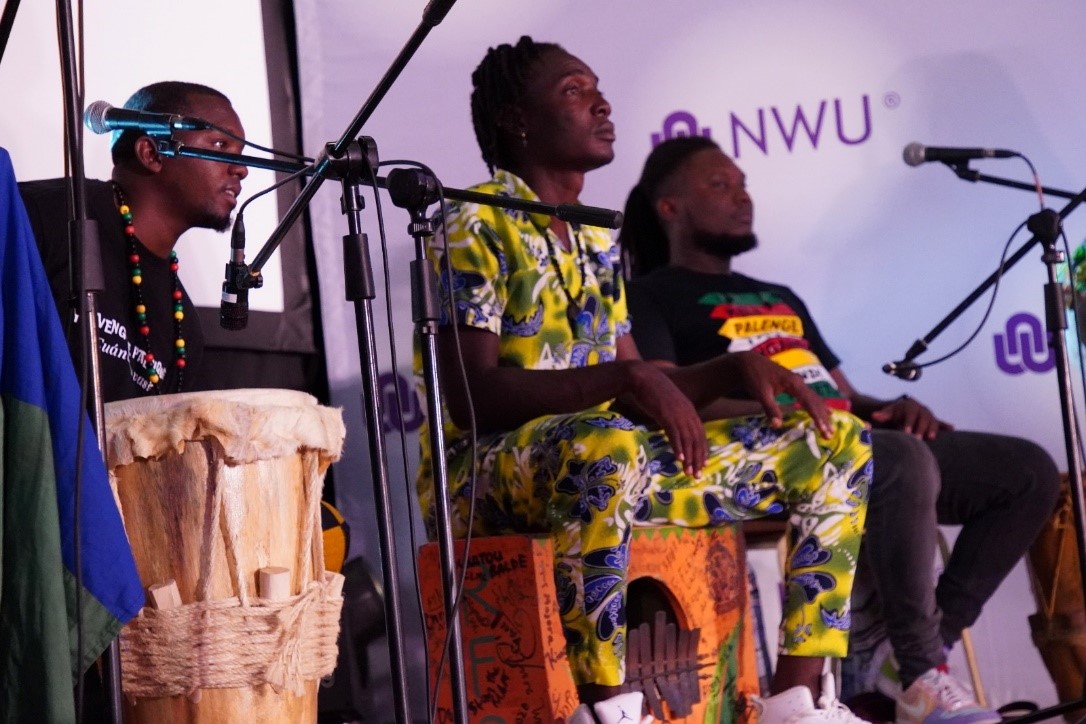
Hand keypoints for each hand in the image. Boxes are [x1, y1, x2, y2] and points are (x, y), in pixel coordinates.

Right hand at [626, 361, 707, 476]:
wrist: (642, 377)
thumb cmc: (652, 390)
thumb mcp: (668, 403)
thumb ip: (673, 414)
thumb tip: (672, 426)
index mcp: (689, 410)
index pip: (699, 434)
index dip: (702, 450)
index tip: (702, 465)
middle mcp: (687, 413)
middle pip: (696, 439)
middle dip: (698, 459)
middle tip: (697, 475)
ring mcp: (677, 414)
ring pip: (687, 439)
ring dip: (689, 458)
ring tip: (688, 472)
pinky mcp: (666, 415)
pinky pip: (674, 434)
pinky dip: (678, 447)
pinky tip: (679, 459)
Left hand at [719, 352, 833, 437]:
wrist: (749, 363)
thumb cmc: (754, 377)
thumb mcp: (761, 394)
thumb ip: (770, 409)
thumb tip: (777, 425)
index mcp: (794, 383)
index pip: (810, 403)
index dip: (818, 417)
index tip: (824, 429)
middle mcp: (800, 382)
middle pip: (815, 402)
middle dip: (823, 418)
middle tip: (830, 434)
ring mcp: (798, 383)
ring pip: (814, 399)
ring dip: (822, 414)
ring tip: (830, 428)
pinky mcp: (795, 385)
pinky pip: (810, 397)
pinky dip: (818, 406)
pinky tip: (826, 412)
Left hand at [870, 395, 952, 438]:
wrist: (902, 411)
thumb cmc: (894, 413)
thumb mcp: (889, 413)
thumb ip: (883, 415)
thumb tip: (874, 416)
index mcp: (910, 405)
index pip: (910, 414)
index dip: (908, 423)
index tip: (906, 432)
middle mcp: (921, 408)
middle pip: (923, 418)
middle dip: (920, 428)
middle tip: (917, 438)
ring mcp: (928, 414)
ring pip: (932, 421)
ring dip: (932, 429)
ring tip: (930, 437)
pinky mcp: (934, 421)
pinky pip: (940, 423)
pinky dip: (946, 426)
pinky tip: (952, 429)